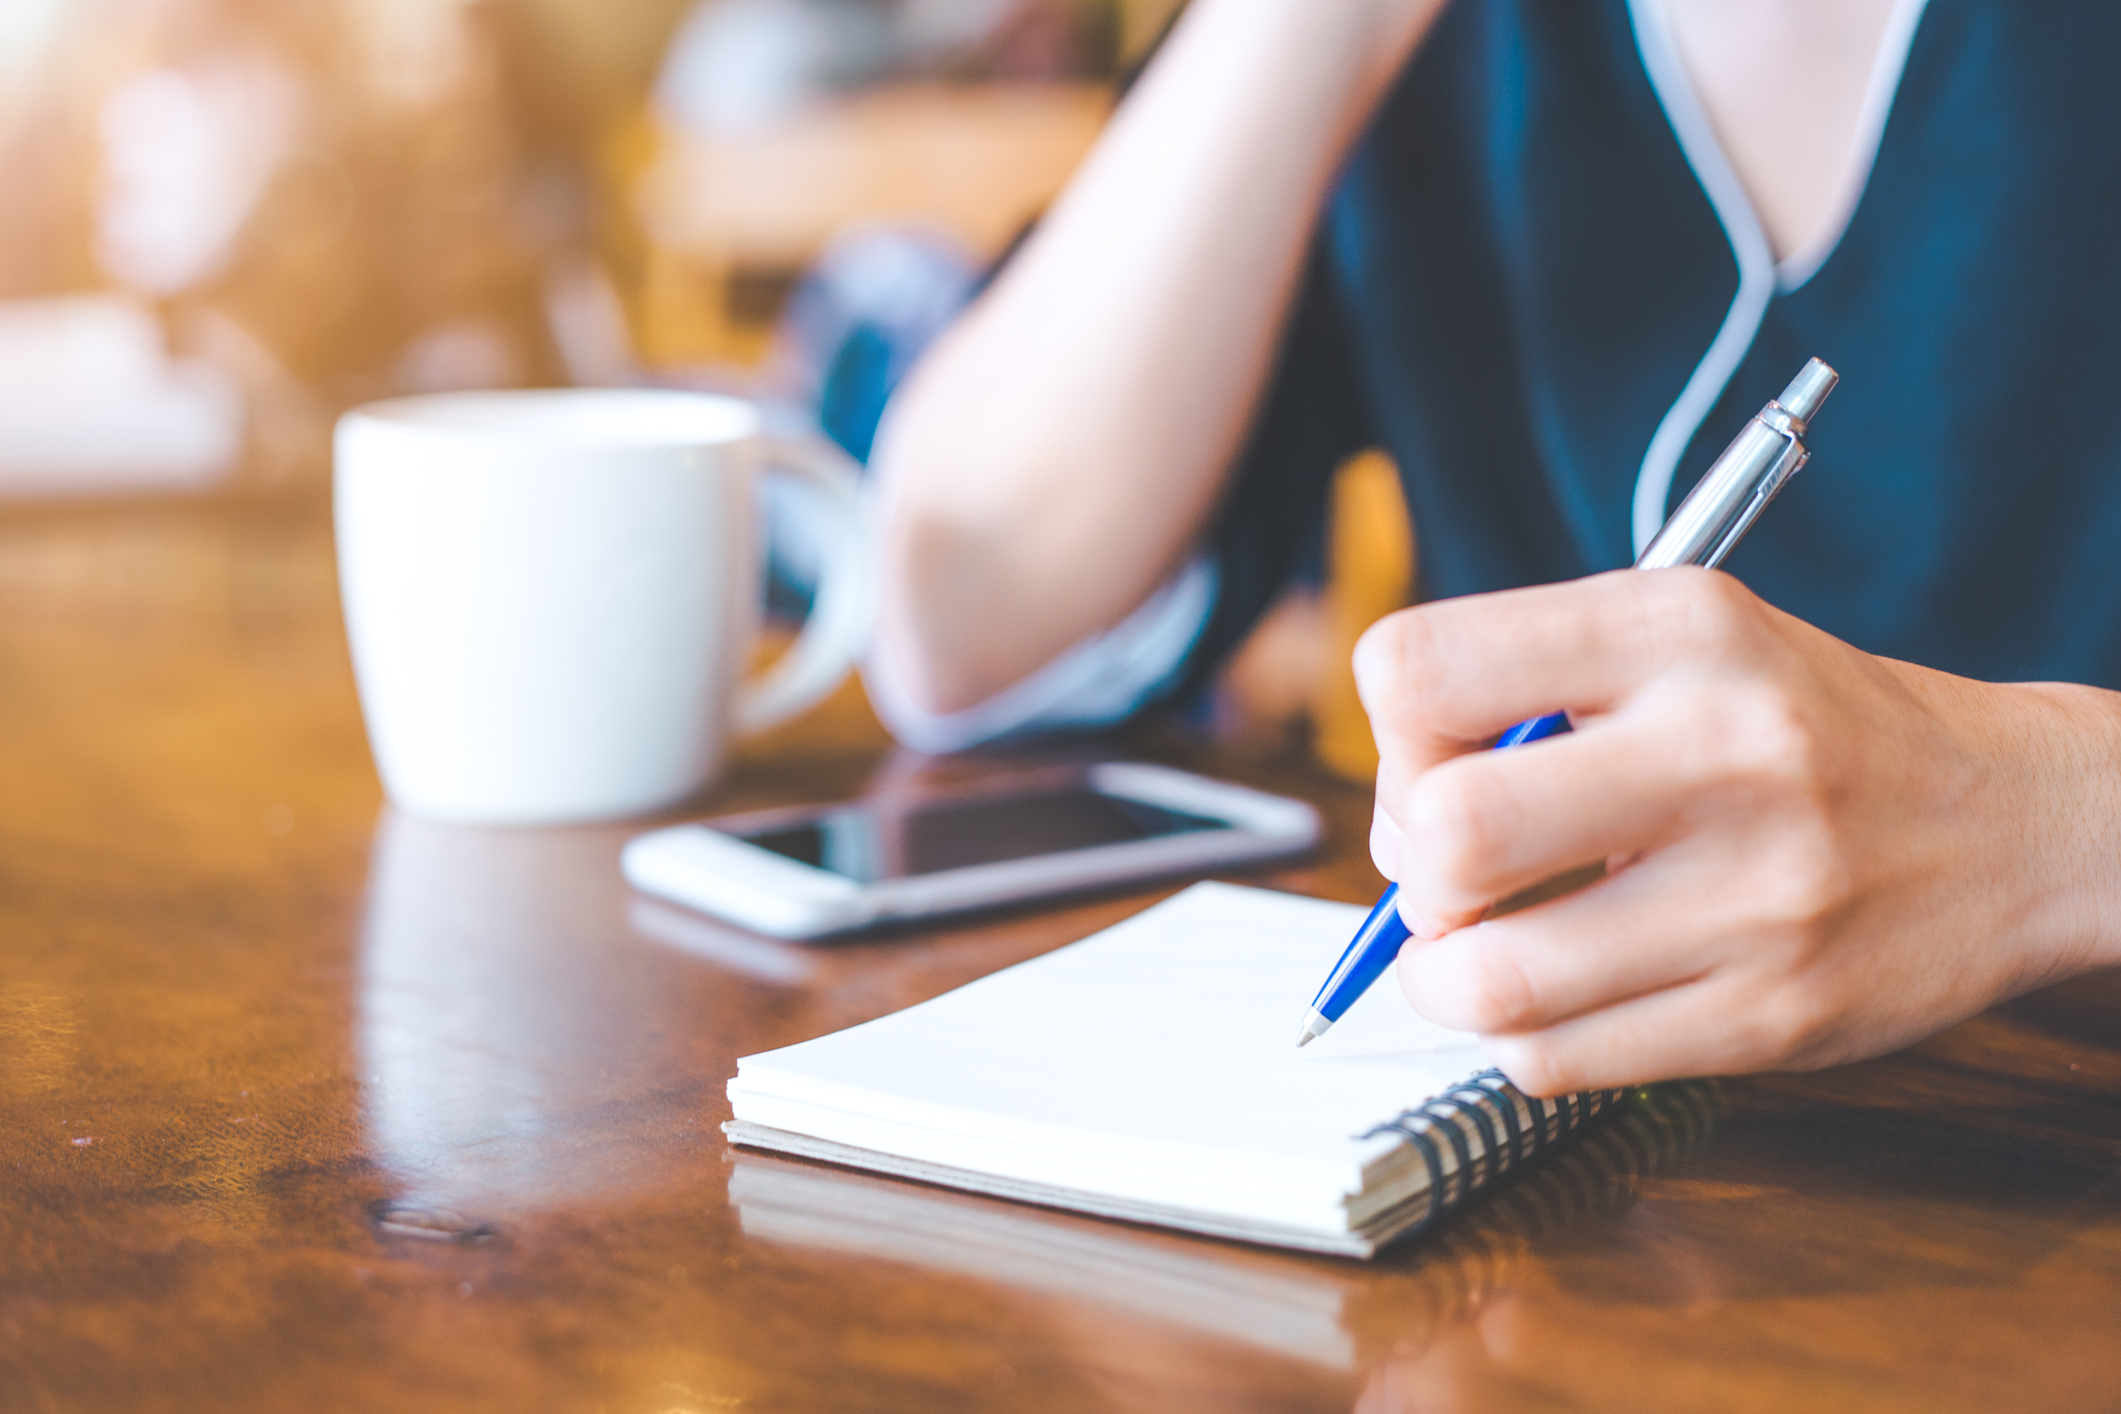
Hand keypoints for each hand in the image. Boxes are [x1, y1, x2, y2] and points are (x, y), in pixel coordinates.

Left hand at [1353, 569, 2120, 1095]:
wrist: (2015, 822)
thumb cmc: (1802, 729)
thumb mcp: (1678, 644)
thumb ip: (1526, 693)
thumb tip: (1388, 827)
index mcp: (1676, 629)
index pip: (1420, 668)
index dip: (1389, 736)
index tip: (1430, 769)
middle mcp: (1722, 750)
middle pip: (1449, 831)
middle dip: (1412, 873)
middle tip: (1449, 880)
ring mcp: (1757, 895)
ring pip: (1492, 977)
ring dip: (1445, 979)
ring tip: (1478, 953)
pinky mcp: (1774, 1016)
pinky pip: (1556, 1061)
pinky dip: (1519, 1038)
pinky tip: (1559, 996)